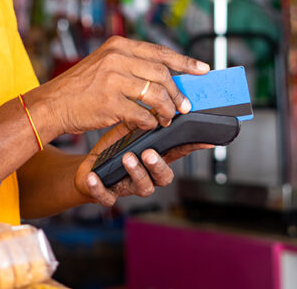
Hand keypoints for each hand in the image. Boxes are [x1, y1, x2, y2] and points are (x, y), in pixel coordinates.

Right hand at [30, 36, 209, 138]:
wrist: (52, 103)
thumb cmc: (81, 87)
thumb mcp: (105, 63)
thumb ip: (132, 65)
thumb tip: (167, 77)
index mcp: (119, 45)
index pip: (160, 51)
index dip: (185, 62)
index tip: (203, 69)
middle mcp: (117, 58)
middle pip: (162, 74)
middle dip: (178, 93)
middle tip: (185, 106)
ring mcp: (113, 80)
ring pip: (156, 95)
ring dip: (167, 110)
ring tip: (167, 118)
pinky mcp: (109, 103)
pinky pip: (142, 114)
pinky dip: (150, 122)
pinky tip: (149, 125)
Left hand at [74, 124, 211, 206]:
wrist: (90, 168)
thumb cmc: (115, 148)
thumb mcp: (131, 131)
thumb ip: (147, 120)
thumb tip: (164, 99)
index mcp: (155, 158)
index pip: (178, 152)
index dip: (194, 148)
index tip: (206, 141)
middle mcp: (147, 175)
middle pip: (163, 176)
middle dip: (158, 165)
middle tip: (150, 152)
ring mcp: (129, 186)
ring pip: (141, 187)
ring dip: (135, 173)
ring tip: (127, 157)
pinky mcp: (108, 194)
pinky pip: (106, 196)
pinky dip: (100, 188)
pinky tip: (93, 177)